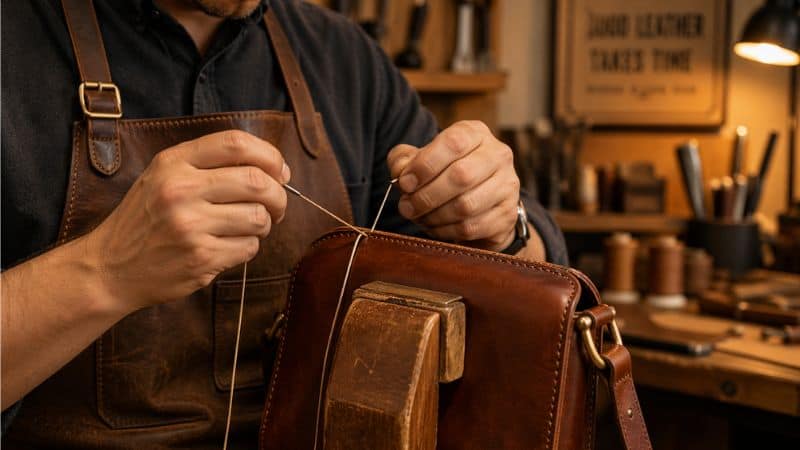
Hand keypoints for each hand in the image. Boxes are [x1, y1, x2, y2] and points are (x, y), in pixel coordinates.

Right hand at [86, 130, 289, 312]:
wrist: (110, 268)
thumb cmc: (146, 219)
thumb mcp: (164, 176)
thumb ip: (210, 165)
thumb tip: (277, 169)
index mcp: (173, 163)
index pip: (236, 143)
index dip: (270, 156)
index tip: (280, 172)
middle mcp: (180, 190)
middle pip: (257, 182)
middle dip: (278, 196)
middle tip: (276, 206)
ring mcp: (190, 226)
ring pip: (259, 217)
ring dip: (264, 224)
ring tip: (248, 227)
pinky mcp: (200, 258)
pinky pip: (248, 247)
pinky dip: (248, 247)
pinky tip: (228, 246)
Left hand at [387, 121, 520, 251]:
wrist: (480, 200)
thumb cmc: (445, 173)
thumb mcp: (422, 158)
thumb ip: (404, 159)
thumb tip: (401, 172)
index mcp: (475, 133)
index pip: (453, 143)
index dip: (425, 165)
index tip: (405, 183)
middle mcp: (498, 155)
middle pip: (461, 176)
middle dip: (426, 196)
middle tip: (406, 206)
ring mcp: (507, 185)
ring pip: (466, 205)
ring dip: (434, 216)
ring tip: (419, 217)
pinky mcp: (507, 214)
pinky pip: (471, 227)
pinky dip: (446, 231)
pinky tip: (434, 227)